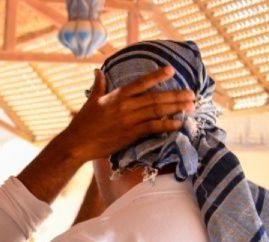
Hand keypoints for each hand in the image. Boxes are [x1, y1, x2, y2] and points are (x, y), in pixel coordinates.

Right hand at [55, 66, 194, 162]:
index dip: (157, 76)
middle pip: (155, 98)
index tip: (171, 70)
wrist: (77, 144)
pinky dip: (167, 125)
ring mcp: (129, 121)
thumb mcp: (91, 101)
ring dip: (176, 108)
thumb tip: (98, 70)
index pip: (141, 82)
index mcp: (117, 96)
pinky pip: (152, 128)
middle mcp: (125, 106)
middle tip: (192, 94)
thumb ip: (99, 85)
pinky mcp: (130, 135)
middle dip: (175, 95)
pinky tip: (178, 124)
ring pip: (157, 112)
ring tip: (190, 106)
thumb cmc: (83, 123)